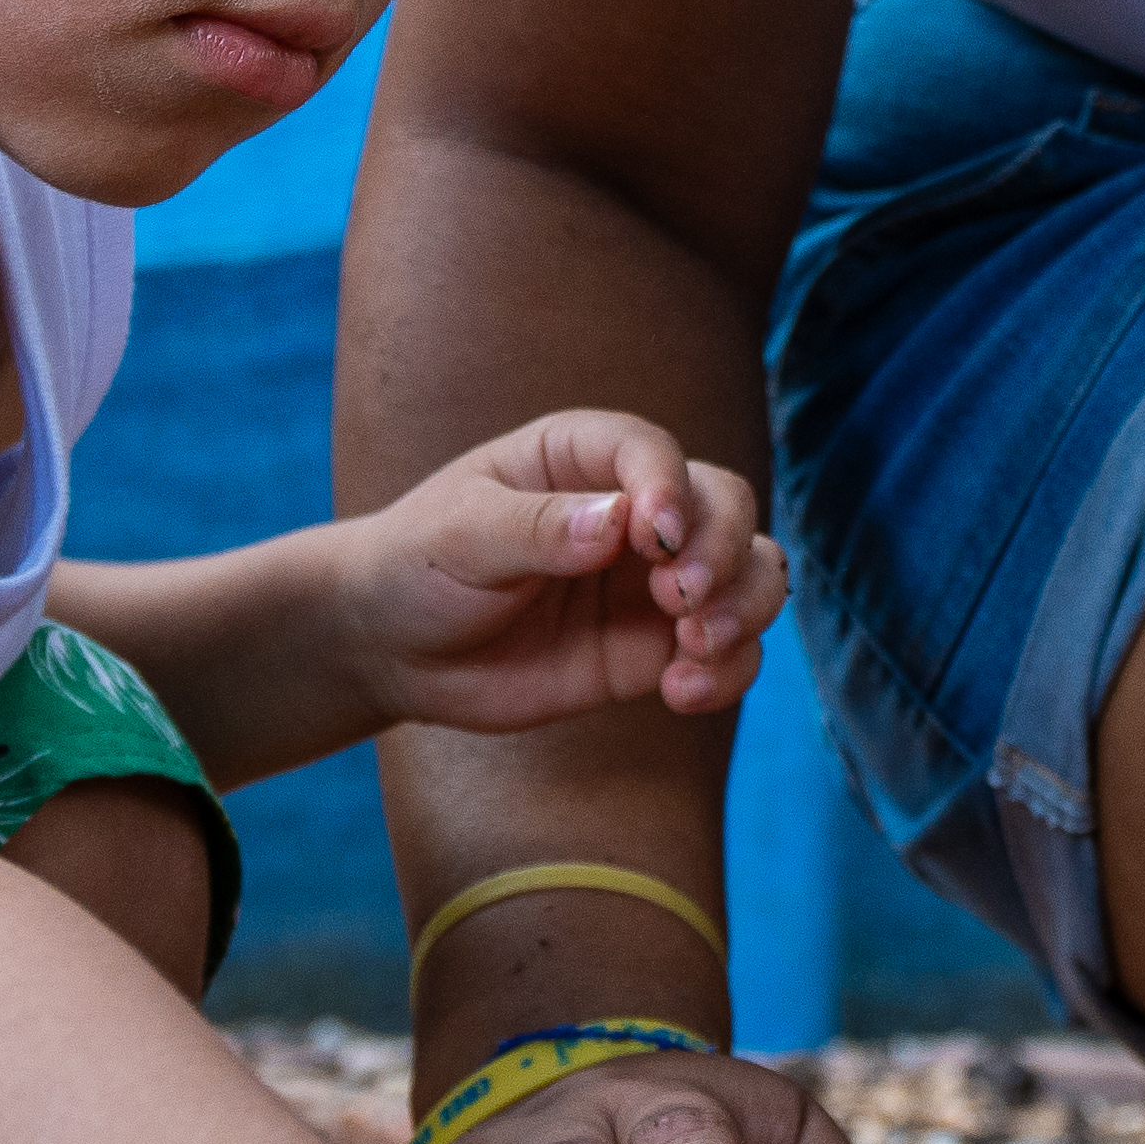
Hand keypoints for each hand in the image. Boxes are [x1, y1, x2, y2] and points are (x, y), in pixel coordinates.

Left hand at [333, 410, 779, 736]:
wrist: (394, 649)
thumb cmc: (417, 565)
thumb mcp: (461, 536)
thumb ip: (538, 528)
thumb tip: (619, 523)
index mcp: (582, 456)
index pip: (653, 452)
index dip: (670, 489)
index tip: (655, 540)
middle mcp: (634, 510)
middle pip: (726, 505)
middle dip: (722, 551)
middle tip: (680, 601)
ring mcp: (651, 580)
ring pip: (750, 572)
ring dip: (744, 607)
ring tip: (694, 648)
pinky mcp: (654, 646)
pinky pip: (727, 651)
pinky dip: (729, 670)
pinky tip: (681, 691)